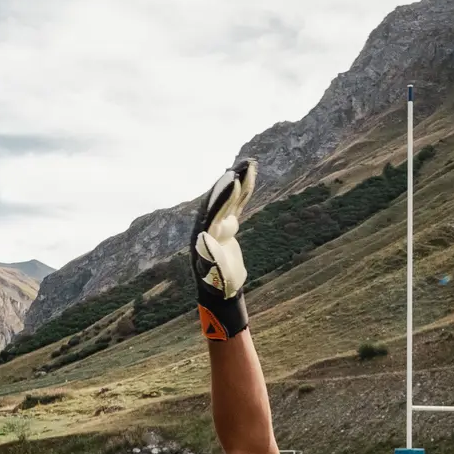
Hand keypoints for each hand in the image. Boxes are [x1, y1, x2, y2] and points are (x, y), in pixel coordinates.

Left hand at [191, 159, 256, 340]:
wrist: (220, 290)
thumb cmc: (218, 285)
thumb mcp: (214, 274)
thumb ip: (210, 257)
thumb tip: (204, 238)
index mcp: (203, 234)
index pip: (213, 211)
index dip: (223, 196)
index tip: (233, 180)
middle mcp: (208, 225)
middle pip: (219, 200)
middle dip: (230, 182)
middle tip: (242, 165)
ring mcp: (218, 224)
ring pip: (229, 199)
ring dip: (239, 181)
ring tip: (250, 163)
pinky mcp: (228, 225)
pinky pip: (236, 204)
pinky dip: (244, 191)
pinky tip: (251, 176)